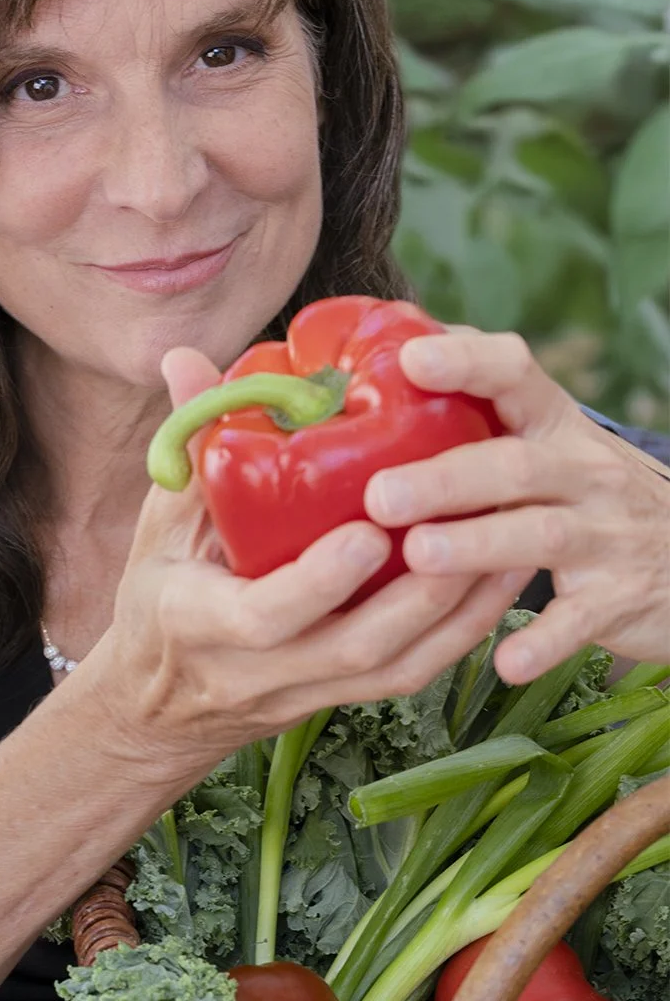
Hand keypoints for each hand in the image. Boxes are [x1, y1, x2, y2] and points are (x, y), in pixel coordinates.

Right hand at [96, 346, 527, 781]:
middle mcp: (258, 674)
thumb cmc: (162, 592)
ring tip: (511, 545)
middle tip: (469, 527)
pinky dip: (462, 632)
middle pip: (354, 651)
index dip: (319, 582)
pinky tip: (500, 583)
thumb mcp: (162, 523)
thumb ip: (190, 450)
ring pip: (397, 669)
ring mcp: (307, 693)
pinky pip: (412, 675)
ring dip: (460, 613)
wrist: (162, 704)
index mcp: (201, 623)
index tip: (368, 533)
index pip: (265, 617)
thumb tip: (186, 358)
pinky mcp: (344, 699)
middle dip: (420, 596)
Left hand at [364, 327, 669, 684]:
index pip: (515, 375)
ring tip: (421, 556)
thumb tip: (399, 339)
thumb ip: (484, 402)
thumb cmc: (585, 492)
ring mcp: (606, 534)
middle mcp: (584, 471)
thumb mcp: (549, 439)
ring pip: (540, 536)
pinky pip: (581, 620)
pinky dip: (545, 641)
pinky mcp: (620, 597)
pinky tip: (507, 661)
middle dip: (446, 478)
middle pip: (515, 465)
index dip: (466, 363)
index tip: (412, 359)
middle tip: (380, 495)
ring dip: (479, 545)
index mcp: (555, 424)